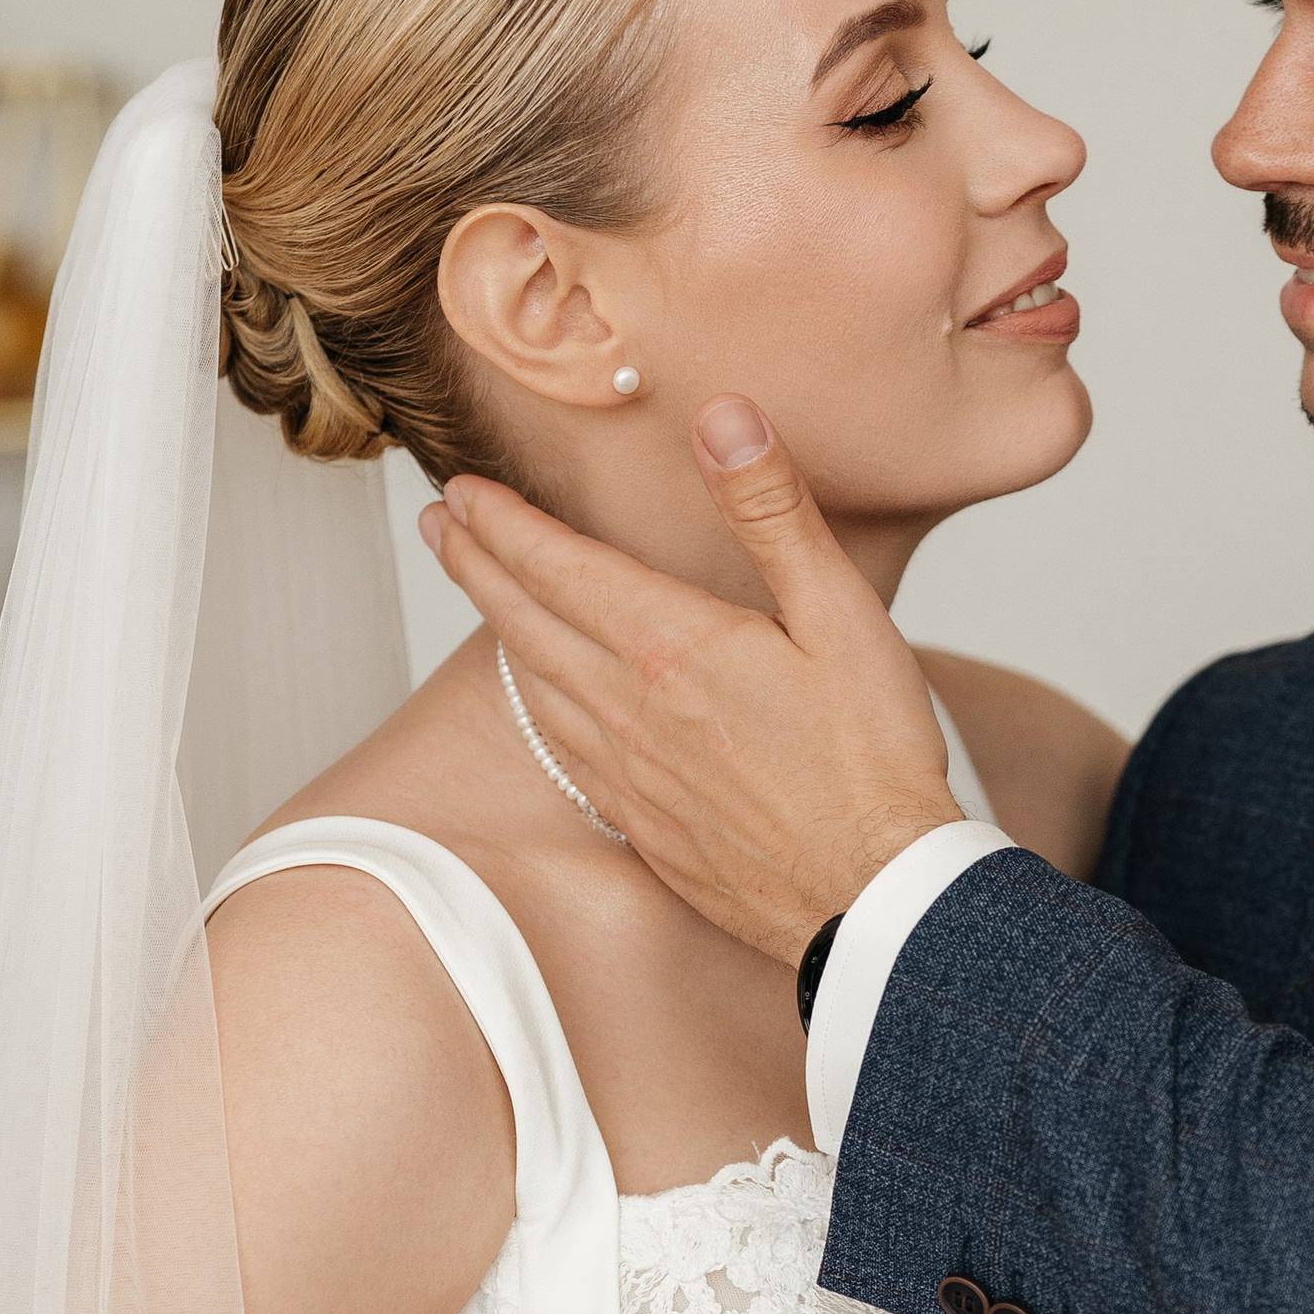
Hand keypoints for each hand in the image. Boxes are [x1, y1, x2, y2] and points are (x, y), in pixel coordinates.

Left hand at [421, 398, 962, 966]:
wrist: (874, 897)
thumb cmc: (874, 760)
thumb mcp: (843, 615)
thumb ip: (773, 512)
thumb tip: (723, 417)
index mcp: (673, 646)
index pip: (559, 567)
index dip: (504, 523)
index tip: (463, 490)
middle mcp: (631, 708)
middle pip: (526, 621)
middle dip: (476, 564)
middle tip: (439, 524)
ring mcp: (630, 773)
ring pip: (535, 686)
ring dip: (497, 628)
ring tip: (475, 591)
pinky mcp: (644, 823)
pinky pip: (564, 750)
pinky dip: (535, 705)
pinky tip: (539, 698)